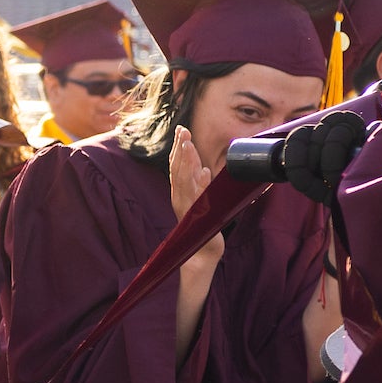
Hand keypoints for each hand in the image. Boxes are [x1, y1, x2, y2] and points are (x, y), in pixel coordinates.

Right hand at [169, 126, 224, 270]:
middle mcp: (180, 197)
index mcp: (180, 192)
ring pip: (183, 180)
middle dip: (180, 149)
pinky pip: (196, 197)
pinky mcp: (196, 216)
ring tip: (187, 144)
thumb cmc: (203, 227)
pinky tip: (202, 172)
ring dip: (185, 161)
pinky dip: (198, 184)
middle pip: (177, 169)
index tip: (182, 131)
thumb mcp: (203, 200)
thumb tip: (204, 169)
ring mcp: (186, 206)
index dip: (178, 148)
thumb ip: (201, 185)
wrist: (202, 253)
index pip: (177, 166)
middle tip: (183, 130)